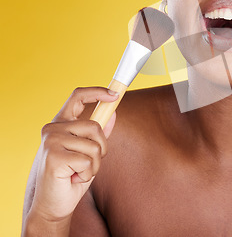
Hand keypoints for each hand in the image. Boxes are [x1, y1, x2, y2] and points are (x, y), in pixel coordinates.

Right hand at [29, 87, 117, 223]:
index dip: (97, 92)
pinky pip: (87, 161)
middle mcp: (53, 129)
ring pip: (94, 146)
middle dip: (101, 147)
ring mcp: (51, 141)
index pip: (77, 96)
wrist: (53, 204)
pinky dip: (87, 173)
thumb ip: (99, 132)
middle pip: (95, 126)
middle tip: (89, 163)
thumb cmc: (72, 176)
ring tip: (79, 172)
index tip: (114, 94)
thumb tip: (113, 112)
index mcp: (61, 123)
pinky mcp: (54, 157)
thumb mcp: (89, 151)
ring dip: (94, 164)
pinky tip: (73, 179)